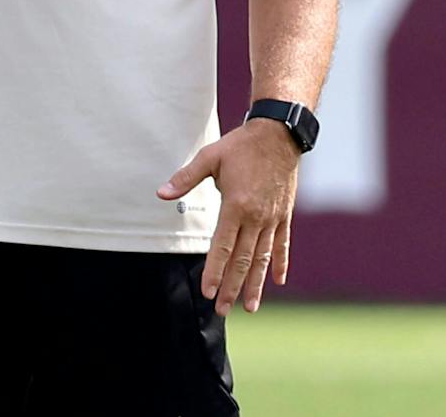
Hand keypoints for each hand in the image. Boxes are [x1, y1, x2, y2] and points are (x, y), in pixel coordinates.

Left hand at [157, 120, 301, 314]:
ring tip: (249, 307)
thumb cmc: (242, 145)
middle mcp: (256, 217)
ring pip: (262, 258)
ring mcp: (273, 218)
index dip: (214, 271)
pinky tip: (278, 281)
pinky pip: (282, 245)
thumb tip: (161, 193)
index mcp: (237, 205)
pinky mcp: (284, 215)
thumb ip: (186, 178)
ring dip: (255, 284)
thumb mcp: (210, 157)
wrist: (280, 134)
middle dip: (231, 287)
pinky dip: (280, 264)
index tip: (208, 292)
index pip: (223, 246)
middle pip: (242, 260)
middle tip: (223, 310)